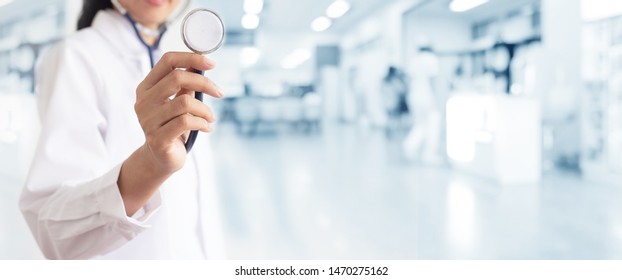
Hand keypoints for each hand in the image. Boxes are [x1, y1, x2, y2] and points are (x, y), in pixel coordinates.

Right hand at [134, 52, 221, 174]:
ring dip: (205, 110)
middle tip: (220, 92)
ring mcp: (148, 120)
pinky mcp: (158, 138)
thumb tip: (200, 62)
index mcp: (146, 87)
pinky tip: (207, 127)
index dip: (191, 57)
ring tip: (211, 118)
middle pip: (178, 78)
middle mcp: (143, 102)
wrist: (161, 159)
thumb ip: (185, 83)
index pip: (167, 60)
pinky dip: (203, 123)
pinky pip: (186, 122)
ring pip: (185, 102)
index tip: (212, 63)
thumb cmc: (172, 126)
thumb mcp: (177, 101)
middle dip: (205, 83)